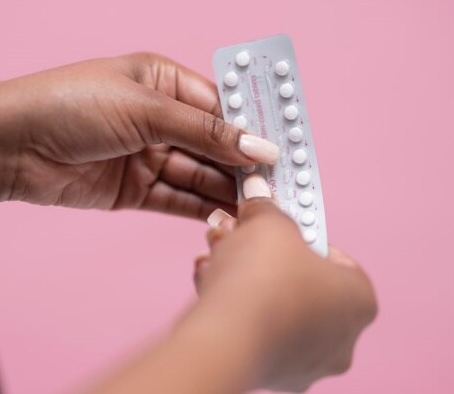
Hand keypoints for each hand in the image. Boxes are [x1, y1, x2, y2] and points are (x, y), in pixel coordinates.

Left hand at [0, 53, 278, 217]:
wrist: (11, 146)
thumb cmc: (72, 105)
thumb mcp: (145, 110)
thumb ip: (204, 132)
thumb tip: (260, 146)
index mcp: (161, 81)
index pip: (219, 105)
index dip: (251, 126)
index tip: (285, 146)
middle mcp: (157, 118)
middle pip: (212, 143)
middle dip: (243, 163)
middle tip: (280, 184)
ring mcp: (146, 155)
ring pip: (198, 174)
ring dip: (227, 189)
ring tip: (262, 206)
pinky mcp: (134, 189)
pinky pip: (176, 198)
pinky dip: (201, 208)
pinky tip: (228, 216)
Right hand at [192, 176, 376, 391]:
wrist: (226, 337)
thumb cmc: (263, 278)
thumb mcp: (268, 223)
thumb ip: (266, 208)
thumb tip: (258, 196)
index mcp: (359, 300)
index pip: (334, 257)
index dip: (300, 234)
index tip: (274, 223)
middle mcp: (340, 337)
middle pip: (298, 280)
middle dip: (262, 253)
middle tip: (237, 233)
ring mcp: (305, 361)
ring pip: (270, 304)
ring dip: (240, 274)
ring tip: (214, 254)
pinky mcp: (268, 372)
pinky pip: (251, 327)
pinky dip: (231, 303)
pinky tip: (208, 281)